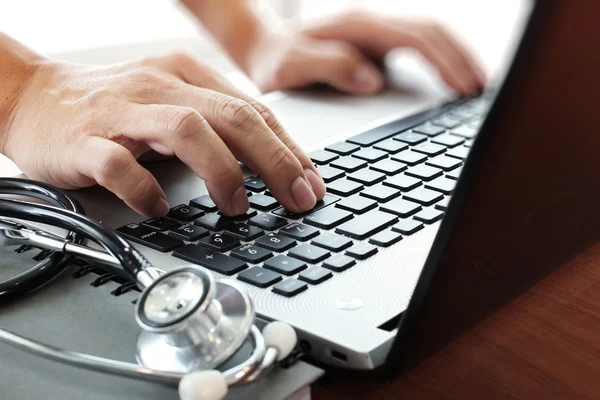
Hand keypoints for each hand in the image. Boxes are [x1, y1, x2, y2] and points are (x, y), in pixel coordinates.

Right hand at [4, 52, 325, 216]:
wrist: (30, 97)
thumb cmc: (111, 108)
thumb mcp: (171, 104)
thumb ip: (214, 127)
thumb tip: (269, 164)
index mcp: (186, 74)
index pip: (253, 110)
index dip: (289, 149)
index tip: (311, 183)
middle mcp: (160, 86)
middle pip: (233, 116)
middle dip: (275, 161)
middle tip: (297, 199)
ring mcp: (122, 111)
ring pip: (187, 130)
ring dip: (223, 171)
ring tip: (239, 206)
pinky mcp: (85, 141)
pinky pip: (121, 165)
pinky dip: (147, 191)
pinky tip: (161, 209)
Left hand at [242, 11, 485, 95]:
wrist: (265, 49)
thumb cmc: (276, 59)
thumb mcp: (291, 66)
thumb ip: (329, 67)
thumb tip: (373, 79)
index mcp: (358, 27)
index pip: (417, 36)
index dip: (446, 61)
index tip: (465, 87)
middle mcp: (373, 25)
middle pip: (433, 32)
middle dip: (462, 59)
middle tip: (483, 91)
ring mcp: (378, 34)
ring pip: (431, 37)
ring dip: (457, 59)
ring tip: (478, 88)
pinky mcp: (379, 47)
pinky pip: (420, 49)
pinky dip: (442, 63)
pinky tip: (453, 83)